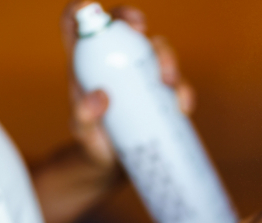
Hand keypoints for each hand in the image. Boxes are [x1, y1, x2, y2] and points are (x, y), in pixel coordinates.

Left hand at [60, 2, 195, 171]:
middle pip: (125, 28)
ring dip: (166, 56)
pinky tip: (182, 106)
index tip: (92, 9)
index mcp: (86, 64)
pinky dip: (183, 91)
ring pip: (157, 51)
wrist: (112, 169)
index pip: (78, 24)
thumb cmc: (92, 145)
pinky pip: (177, 85)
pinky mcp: (162, 98)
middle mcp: (115, 64)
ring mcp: (141, 79)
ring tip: (166, 80)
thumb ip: (83, 118)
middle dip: (133, 20)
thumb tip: (100, 97)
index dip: (82, 9)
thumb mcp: (82, 133)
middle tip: (141, 32)